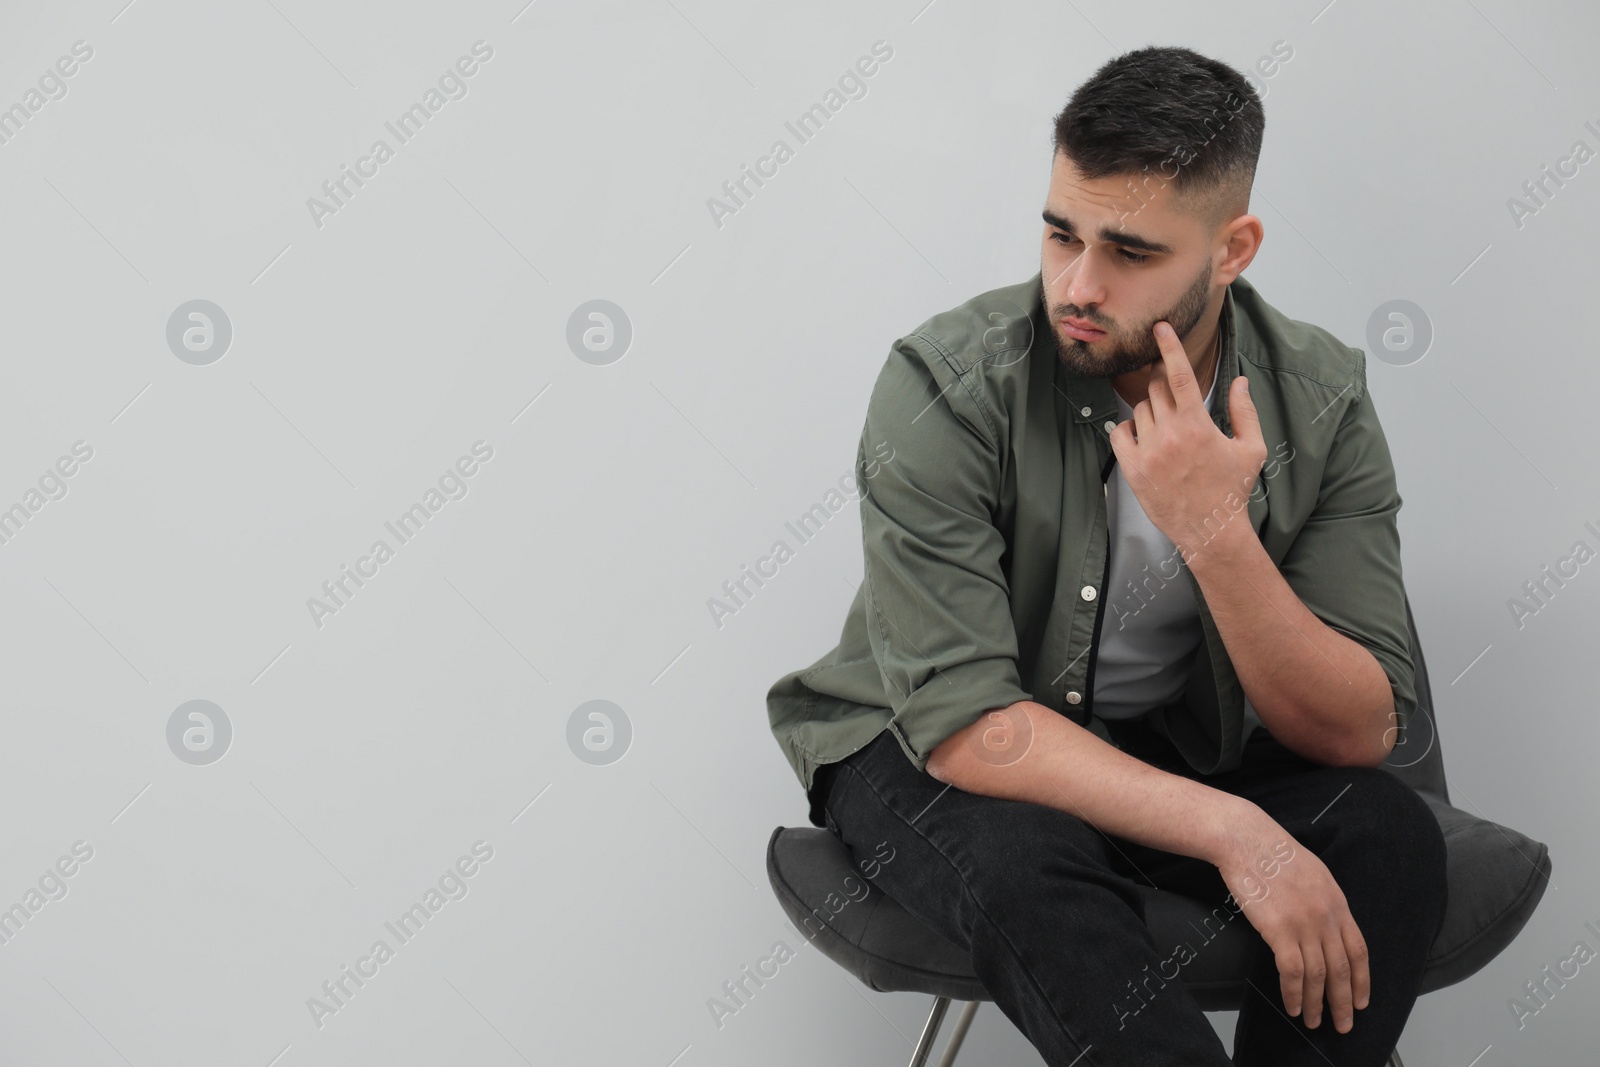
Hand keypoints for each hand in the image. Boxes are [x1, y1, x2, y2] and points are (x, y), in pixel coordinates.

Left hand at [1108, 321, 1266, 561]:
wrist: (1211, 531)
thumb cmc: (1233, 490)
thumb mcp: (1250, 448)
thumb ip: (1244, 410)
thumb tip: (1239, 381)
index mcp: (1197, 424)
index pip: (1178, 375)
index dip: (1169, 347)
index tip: (1160, 327)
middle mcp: (1169, 434)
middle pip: (1156, 389)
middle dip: (1163, 385)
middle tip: (1175, 399)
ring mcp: (1147, 452)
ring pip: (1139, 409)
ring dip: (1151, 410)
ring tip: (1168, 429)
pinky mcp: (1132, 469)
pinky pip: (1120, 433)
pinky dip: (1129, 429)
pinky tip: (1144, 438)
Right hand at [1215, 806, 1370, 1033]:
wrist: (1247, 840)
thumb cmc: (1272, 852)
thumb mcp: (1314, 873)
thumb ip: (1325, 902)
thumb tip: (1326, 926)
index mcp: (1337, 902)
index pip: (1358, 950)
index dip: (1362, 980)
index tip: (1361, 1001)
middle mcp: (1326, 916)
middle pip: (1341, 969)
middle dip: (1344, 1002)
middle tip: (1343, 1024)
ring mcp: (1304, 924)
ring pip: (1318, 975)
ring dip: (1316, 1004)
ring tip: (1312, 1021)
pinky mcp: (1279, 929)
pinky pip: (1292, 971)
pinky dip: (1294, 993)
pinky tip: (1291, 1005)